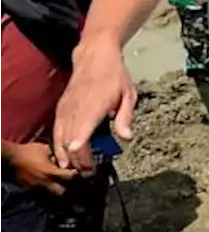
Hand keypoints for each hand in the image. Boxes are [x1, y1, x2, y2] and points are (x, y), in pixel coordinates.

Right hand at [4, 143, 76, 193]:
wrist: (9, 160)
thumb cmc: (27, 152)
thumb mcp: (45, 148)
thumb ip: (57, 154)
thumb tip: (65, 156)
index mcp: (51, 172)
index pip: (70, 178)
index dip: (78, 177)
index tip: (83, 174)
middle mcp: (46, 183)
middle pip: (64, 193)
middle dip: (72, 191)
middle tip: (78, 188)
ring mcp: (38, 189)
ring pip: (54, 198)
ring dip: (63, 197)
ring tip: (70, 197)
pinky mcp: (32, 192)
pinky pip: (44, 198)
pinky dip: (52, 198)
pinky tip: (57, 198)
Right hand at [53, 41, 135, 172]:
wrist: (94, 58)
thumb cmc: (115, 76)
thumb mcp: (128, 95)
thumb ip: (125, 117)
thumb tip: (127, 138)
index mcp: (93, 109)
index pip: (81, 136)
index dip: (81, 154)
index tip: (89, 167)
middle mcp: (75, 111)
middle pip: (69, 144)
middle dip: (78, 161)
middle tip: (88, 173)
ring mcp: (65, 110)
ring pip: (59, 139)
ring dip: (66, 156)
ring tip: (76, 169)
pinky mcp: (60, 109)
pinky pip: (56, 131)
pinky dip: (59, 145)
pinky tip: (64, 156)